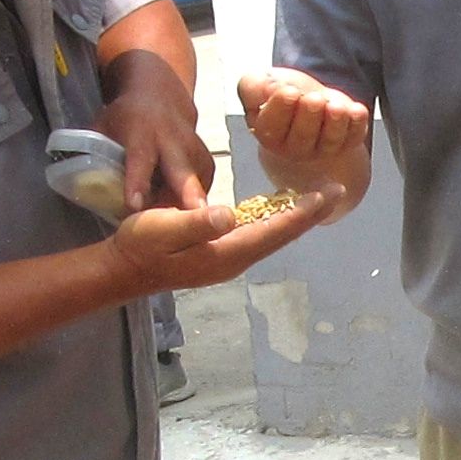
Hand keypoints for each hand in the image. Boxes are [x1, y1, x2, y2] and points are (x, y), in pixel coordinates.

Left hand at [98, 63, 211, 214]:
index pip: (140, 160)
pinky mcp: (206, 160)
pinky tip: (180, 213)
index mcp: (142, 132)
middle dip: (190, 194)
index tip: (135, 205)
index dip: (137, 182)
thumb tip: (84, 189)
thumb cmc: (126, 117)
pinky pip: (203, 187)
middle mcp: (173, 140)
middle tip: (197, 217)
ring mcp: (194, 149)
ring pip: (196, 184)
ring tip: (176, 229)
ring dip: (187, 208)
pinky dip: (193, 203)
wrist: (160, 94)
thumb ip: (95, 156)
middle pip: (182, 172)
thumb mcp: (103, 127)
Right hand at [101, 184, 344, 295]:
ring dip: (296, 217)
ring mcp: (228, 259)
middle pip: (281, 234)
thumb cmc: (140, 246)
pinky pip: (258, 235)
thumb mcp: (163, 227)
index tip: (328, 194)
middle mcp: (235, 259)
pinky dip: (276, 220)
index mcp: (227, 252)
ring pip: (272, 235)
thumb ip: (196, 221)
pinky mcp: (220, 254)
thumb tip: (228, 215)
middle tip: (337, 191)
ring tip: (318, 198)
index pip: (274, 230)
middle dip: (309, 214)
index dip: (303, 212)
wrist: (123, 268)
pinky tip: (281, 209)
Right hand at [236, 68, 374, 198]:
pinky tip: (357, 110)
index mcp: (268, 134)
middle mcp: (294, 148)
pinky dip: (357, 124)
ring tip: (336, 106)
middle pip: (302, 137)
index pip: (272, 127)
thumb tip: (263, 89)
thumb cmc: (281, 94)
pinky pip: (353, 137)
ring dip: (335, 123)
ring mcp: (322, 149)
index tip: (288, 91)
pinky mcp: (346, 142)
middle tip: (313, 98)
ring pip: (329, 140)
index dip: (280, 109)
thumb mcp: (259, 84)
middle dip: (309, 116)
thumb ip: (252, 86)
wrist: (305, 101)